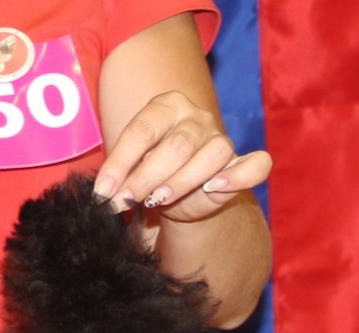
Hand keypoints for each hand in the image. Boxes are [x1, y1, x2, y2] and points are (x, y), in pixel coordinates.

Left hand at [90, 90, 271, 223]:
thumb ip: (121, 175)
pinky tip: (215, 187)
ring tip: (158, 199)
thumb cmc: (150, 172)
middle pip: (176, 145)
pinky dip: (237, 177)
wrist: (180, 192)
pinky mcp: (240, 162)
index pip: (142, 131)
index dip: (120, 164)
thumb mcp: (131, 168)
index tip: (103, 192)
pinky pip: (255, 165)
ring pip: (210, 156)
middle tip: (126, 200)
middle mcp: (197, 117)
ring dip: (181, 182)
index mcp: (166, 106)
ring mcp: (221, 138)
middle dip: (146, 177)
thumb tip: (105, 193)